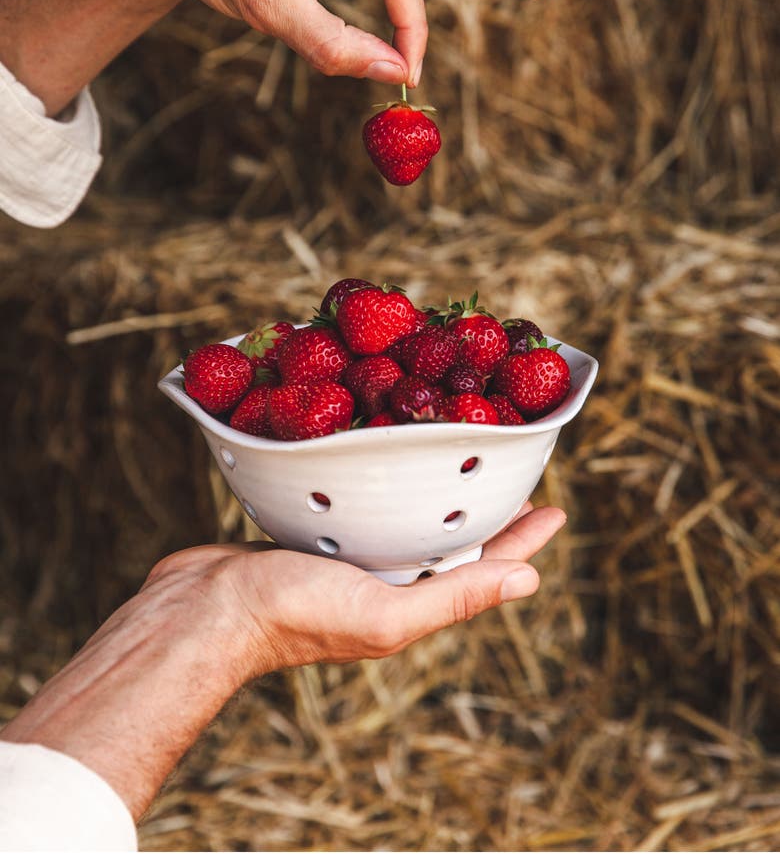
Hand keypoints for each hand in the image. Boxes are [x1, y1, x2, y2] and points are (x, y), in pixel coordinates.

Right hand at [156, 499, 565, 671]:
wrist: (203, 612)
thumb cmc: (293, 614)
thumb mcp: (384, 611)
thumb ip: (453, 596)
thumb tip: (531, 581)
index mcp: (409, 600)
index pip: (483, 566)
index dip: (521, 539)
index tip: (554, 505)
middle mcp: (385, 579)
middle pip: (450, 540)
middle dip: (484, 510)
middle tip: (512, 471)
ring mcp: (347, 557)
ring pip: (406, 519)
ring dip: (436, 492)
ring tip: (459, 461)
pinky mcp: (312, 532)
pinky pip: (361, 504)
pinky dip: (383, 483)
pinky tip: (384, 461)